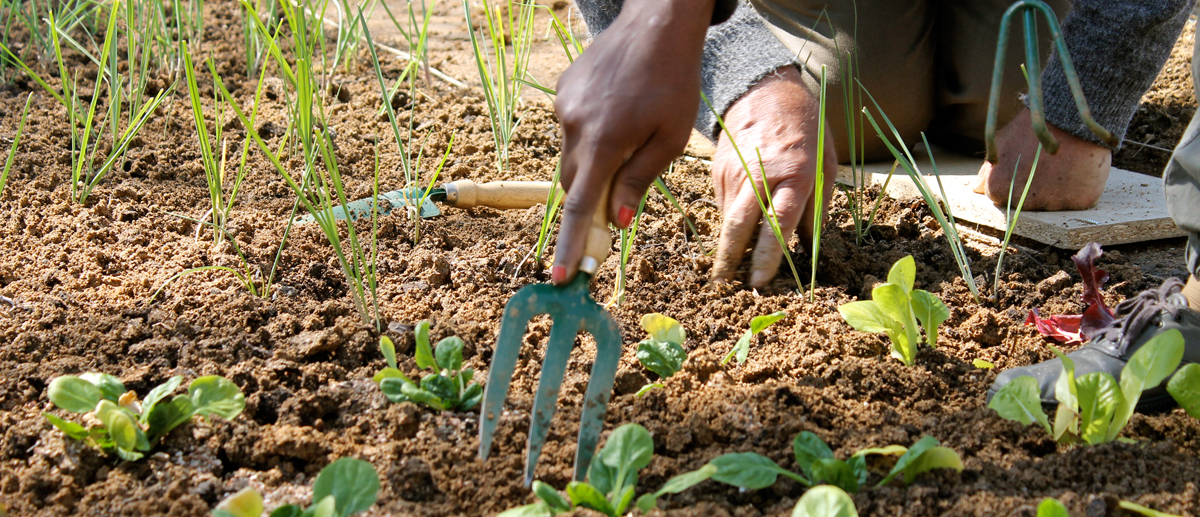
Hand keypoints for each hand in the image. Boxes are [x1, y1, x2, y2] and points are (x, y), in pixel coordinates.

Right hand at [551, 0, 713, 284]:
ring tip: (629, 132)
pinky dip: (590, 135)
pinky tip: (617, 109)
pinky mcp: (562, 91)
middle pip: (573, 184)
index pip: (581, 207)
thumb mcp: (670, 139)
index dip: (571, 245)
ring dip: (593, 163)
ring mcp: (563, 106)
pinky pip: (571, 128)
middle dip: (591, 198)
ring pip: (571, 156)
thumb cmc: (674, 82)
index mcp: (604, 141)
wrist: (656, 23)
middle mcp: (574, 125)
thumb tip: (619, 221)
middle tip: (619, 198)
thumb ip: (640, 180)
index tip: (561, 277)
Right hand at [711, 66, 836, 286]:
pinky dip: (727, 225)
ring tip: (727, 273)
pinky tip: (732, 238)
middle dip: (731, 260)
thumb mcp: (825, 163)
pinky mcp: (718, 171)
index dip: (767, 257)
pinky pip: (722, 206)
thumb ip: (817, 206)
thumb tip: (806, 247)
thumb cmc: (805, 128)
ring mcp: (734, 174)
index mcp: (794, 176)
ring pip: (727, 220)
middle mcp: (760, 176)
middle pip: (739, 227)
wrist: (764, 91)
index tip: (760, 280)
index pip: (778, 224)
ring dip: (727, 248)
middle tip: (727, 287)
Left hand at [974, 108, 1110, 209]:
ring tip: (1063, 163)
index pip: (1003, 197)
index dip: (1014, 180)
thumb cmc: (1032, 128)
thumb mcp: (1003, 144)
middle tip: (1046, 164)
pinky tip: (1078, 168)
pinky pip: (1078, 200)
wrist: (1072, 116)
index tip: (1025, 165)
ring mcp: (1054, 203)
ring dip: (1058, 188)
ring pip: (1054, 203)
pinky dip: (1079, 188)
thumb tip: (977, 189)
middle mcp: (1024, 202)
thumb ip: (987, 171)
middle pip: (1028, 202)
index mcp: (999, 190)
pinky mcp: (1080, 201)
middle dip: (1035, 187)